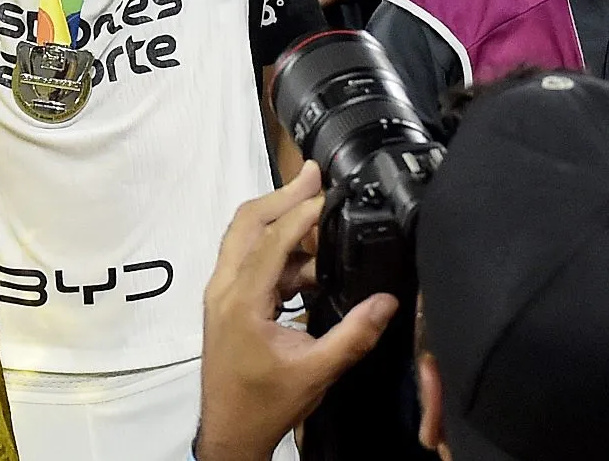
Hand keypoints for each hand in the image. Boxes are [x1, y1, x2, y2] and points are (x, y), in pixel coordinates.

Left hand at [195, 163, 395, 460]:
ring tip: (320, 215)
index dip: (300, 212)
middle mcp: (223, 288)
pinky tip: (310, 263)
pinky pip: (248, 260)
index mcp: (241, 301)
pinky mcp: (226, 302)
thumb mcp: (317, 372)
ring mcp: (220, 294)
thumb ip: (353, 335)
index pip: (270, 240)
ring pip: (243, 238)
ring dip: (279, 221)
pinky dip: (277, 250)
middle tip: (315, 177)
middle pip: (247, 223)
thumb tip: (387, 302)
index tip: (328, 192)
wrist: (230, 432)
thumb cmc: (265, 404)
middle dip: (282, 196)